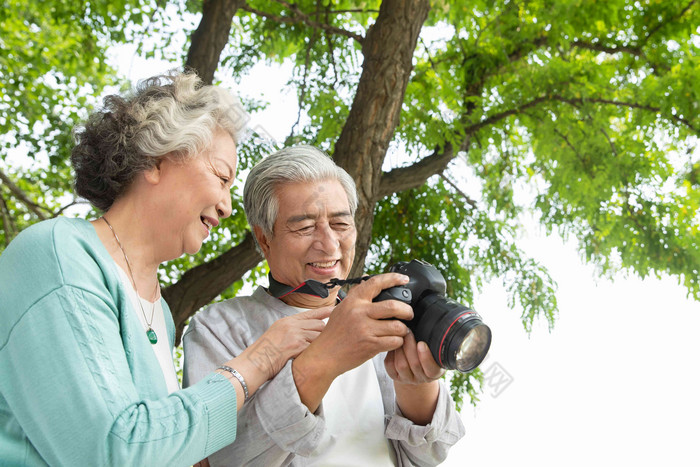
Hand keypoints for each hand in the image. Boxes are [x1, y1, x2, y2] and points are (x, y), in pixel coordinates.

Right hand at [242, 306, 330, 379]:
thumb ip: (292, 329)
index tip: (335, 309)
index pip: (311, 313)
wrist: (255, 362)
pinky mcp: (297, 347)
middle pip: (319, 325)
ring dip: (321, 345)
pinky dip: (316, 354)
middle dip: (324, 333)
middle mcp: (292, 325)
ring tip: (322, 351)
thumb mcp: (277, 333)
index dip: (325, 311)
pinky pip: (314, 348)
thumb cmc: (264, 352)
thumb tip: (307, 330)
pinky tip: (317, 358)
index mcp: (287, 321)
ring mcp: (295, 335)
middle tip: (329, 339)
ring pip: (318, 336)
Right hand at [291, 273, 413, 411]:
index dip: (393, 278)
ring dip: (403, 329)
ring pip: (397, 326)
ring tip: (401, 330)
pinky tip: (394, 341)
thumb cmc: (333, 334)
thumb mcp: (341, 309)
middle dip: (407, 310)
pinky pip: (394, 341)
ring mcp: (365, 329)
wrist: (324, 356)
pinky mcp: (371, 345)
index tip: (404, 279)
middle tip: (408, 314)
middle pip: (393, 306)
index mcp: (353, 301)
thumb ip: (355, 296)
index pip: (376, 283)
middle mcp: (359, 313)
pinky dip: (398, 341)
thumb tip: (367, 281)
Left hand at [385, 331, 443, 424]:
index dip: (426, 357)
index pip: (432, 369)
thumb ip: (434, 342)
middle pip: (415, 365)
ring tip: (399, 335)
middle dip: (410, 346)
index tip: (421, 343)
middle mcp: (422, 378)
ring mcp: (408, 378)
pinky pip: (390, 365)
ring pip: (401, 365)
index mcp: (435, 372)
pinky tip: (393, 344)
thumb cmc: (428, 351)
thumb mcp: (435, 348)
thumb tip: (430, 328)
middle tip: (408, 331)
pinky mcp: (395, 376)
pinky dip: (390, 353)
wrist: (417, 364)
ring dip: (399, 348)